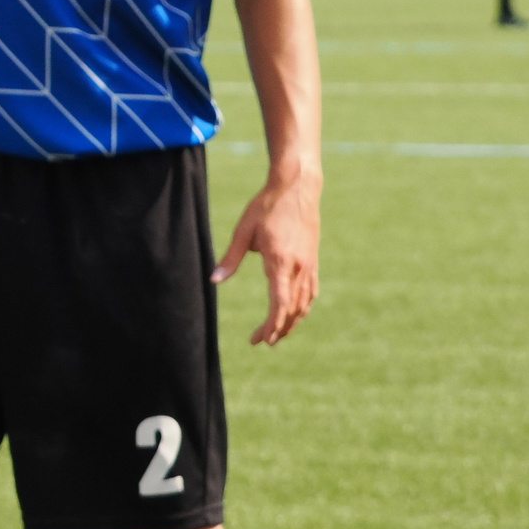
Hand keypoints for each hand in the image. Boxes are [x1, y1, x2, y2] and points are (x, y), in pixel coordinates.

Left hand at [213, 169, 319, 344]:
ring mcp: (309, 264)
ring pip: (304, 303)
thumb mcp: (244, 230)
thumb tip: (215, 280)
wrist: (297, 187)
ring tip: (277, 334)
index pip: (279, 303)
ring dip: (292, 322)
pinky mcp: (313, 260)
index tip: (260, 339)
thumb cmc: (266, 206)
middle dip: (278, 329)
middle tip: (262, 341)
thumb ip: (231, 258)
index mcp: (280, 261)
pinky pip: (311, 291)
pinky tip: (295, 313)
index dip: (271, 325)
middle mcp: (299, 267)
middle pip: (292, 309)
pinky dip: (303, 307)